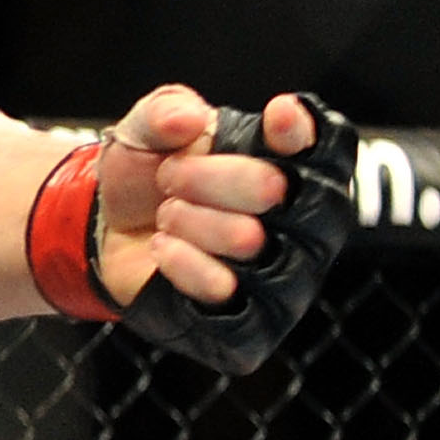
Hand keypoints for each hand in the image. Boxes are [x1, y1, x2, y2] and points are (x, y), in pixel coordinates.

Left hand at [91, 85, 315, 310]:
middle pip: (306, 203)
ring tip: (167, 214)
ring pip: (263, 253)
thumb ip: (165, 112)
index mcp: (291, 165)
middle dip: (232, 180)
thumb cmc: (150, 173)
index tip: (279, 114)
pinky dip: (193, 270)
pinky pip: (239, 308)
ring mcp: (283, 282)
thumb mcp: (147, 128)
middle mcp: (305, 227)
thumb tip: (188, 118)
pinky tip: (164, 247)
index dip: (312, 135)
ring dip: (204, 226)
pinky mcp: (251, 327)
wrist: (109, 229)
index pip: (330, 151)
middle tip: (171, 174)